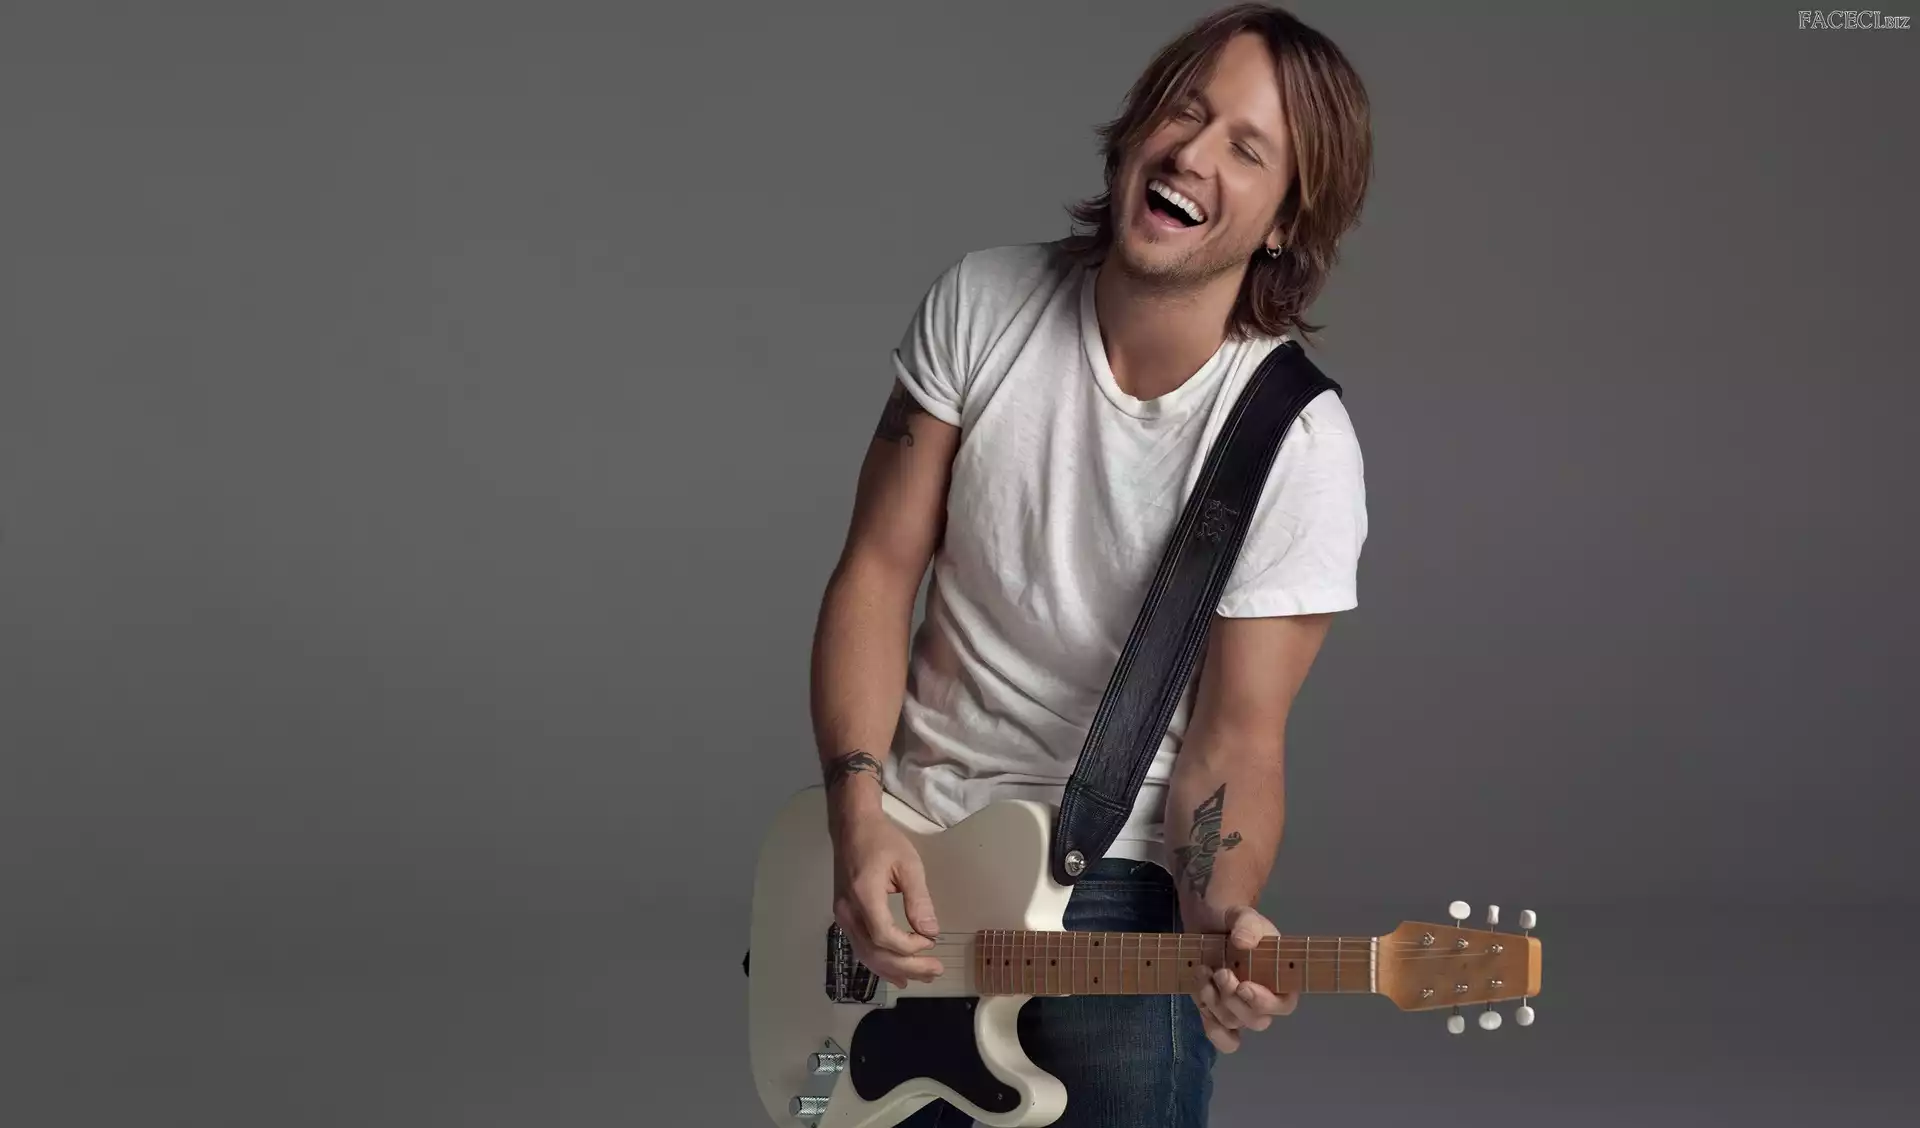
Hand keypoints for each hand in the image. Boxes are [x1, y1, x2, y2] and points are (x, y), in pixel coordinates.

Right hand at [828, 805, 943, 988]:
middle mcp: (847, 912)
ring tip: (922, 977)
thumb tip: (931, 932)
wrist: (851, 827)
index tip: (931, 941)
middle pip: (875, 952)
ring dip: (894, 970)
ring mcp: (842, 917)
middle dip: (907, 966)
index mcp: (863, 895)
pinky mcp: (844, 917)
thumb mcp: (908, 864)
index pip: (884, 936)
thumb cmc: (882, 840)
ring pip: (866, 955)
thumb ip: (919, 900)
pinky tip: (896, 974)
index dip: (909, 947)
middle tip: (936, 971)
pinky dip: (879, 964)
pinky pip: (861, 948)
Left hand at [1189, 905, 1297, 1052]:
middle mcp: (1263, 1001)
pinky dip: (1212, 1028)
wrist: (1207, 925)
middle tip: (1221, 972)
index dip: (1265, 1003)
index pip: (1283, 1005)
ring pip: (1232, 1023)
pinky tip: (1202, 1003)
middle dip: (1233, 1000)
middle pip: (1257, 1021)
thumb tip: (1243, 941)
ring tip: (1202, 971)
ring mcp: (1240, 1010)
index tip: (1244, 986)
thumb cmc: (1234, 922)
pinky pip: (1222, 1037)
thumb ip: (1247, 925)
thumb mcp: (1243, 916)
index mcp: (1280, 980)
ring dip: (1213, 1000)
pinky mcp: (1218, 1014)